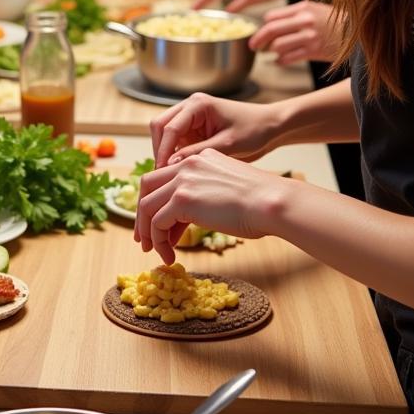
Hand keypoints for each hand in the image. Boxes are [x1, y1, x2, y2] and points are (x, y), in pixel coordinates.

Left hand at [134, 149, 285, 263]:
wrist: (271, 202)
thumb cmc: (260, 202)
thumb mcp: (225, 190)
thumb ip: (202, 197)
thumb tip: (185, 219)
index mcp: (198, 158)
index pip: (166, 178)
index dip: (158, 202)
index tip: (159, 225)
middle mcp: (186, 164)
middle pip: (148, 186)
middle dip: (142, 214)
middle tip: (144, 238)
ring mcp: (182, 180)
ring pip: (147, 205)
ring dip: (148, 232)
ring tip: (155, 251)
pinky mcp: (182, 200)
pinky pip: (157, 222)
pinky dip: (158, 241)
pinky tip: (169, 255)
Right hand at [149, 90, 281, 166]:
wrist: (271, 126)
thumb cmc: (255, 131)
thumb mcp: (228, 145)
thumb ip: (198, 152)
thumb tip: (170, 163)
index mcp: (198, 105)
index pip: (169, 127)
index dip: (163, 151)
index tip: (162, 171)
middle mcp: (190, 106)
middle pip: (159, 125)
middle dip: (159, 149)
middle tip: (163, 173)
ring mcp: (191, 116)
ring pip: (164, 132)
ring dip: (165, 150)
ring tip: (170, 173)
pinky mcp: (194, 127)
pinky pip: (176, 139)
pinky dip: (174, 152)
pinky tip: (180, 169)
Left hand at [250, 0, 341, 65]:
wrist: (359, 33)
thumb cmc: (335, 21)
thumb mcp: (315, 9)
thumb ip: (295, 14)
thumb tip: (270, 22)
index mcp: (303, 7)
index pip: (272, 16)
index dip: (263, 25)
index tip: (261, 31)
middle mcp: (305, 21)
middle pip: (271, 30)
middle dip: (258, 39)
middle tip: (253, 46)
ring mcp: (310, 36)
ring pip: (278, 46)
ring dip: (272, 51)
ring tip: (272, 53)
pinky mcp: (314, 51)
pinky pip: (289, 58)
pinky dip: (281, 61)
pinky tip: (280, 61)